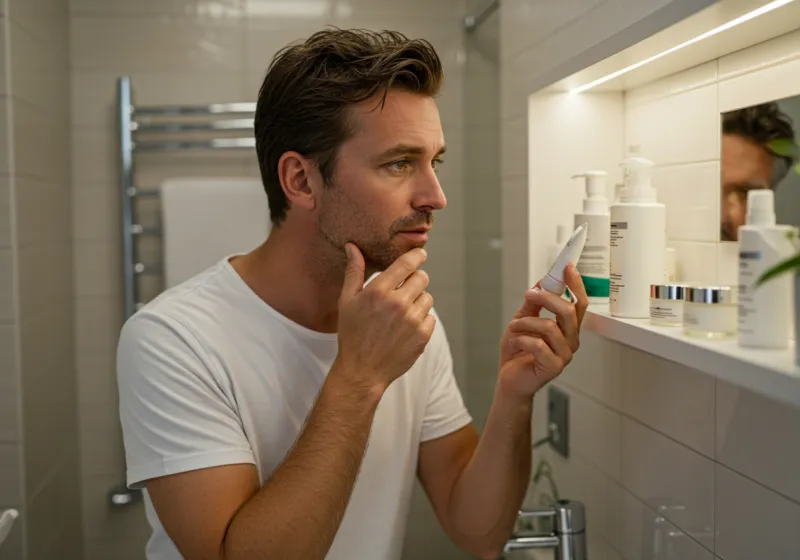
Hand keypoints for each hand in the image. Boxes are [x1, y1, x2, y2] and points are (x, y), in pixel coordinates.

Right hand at [335, 243, 435, 392]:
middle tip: (403, 290)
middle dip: (415, 280)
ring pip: (427, 298)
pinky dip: (421, 320)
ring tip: (401, 313)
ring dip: (418, 301)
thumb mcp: (347, 301)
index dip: (417, 256)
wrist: (362, 371)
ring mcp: (412, 320)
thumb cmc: (352, 334)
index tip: (420, 254)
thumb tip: (353, 246)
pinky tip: (405, 328)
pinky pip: (430, 317)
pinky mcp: (423, 336)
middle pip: (422, 278)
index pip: (407, 263)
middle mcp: (398, 303)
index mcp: (379, 291)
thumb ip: (354, 272)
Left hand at [498, 265, 588, 398]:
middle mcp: (570, 341)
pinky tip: (515, 342)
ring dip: (526, 322)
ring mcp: (564, 355)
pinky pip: (538, 345)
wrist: (509, 380)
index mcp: (567, 329)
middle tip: (529, 294)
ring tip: (514, 327)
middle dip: (546, 298)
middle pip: (568, 311)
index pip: (578, 303)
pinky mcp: (553, 367)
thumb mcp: (522, 321)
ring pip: (550, 327)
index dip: (576, 285)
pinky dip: (522, 339)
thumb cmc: (518, 352)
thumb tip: (541, 283)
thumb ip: (533, 304)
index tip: (567, 267)